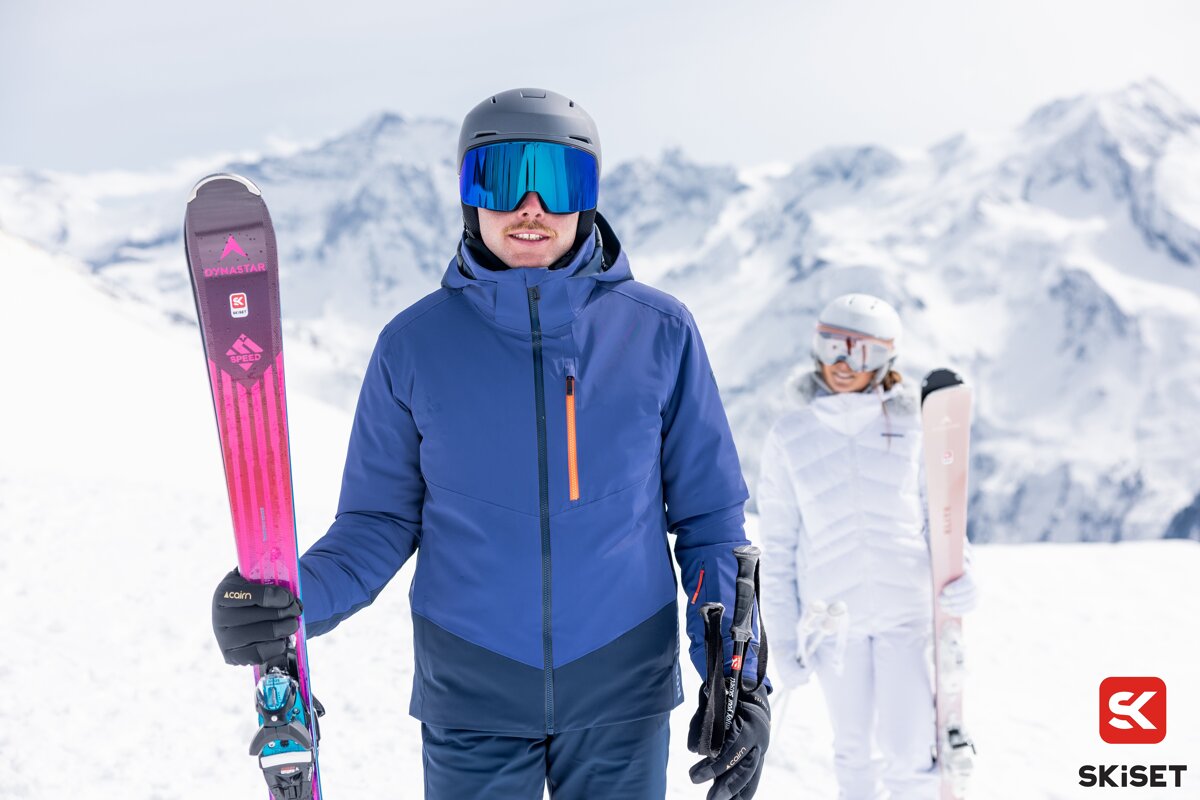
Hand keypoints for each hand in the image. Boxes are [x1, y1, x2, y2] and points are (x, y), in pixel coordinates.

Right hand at [211, 568, 302, 665]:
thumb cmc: (256, 591)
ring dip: (283, 630)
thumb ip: (264, 570)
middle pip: (257, 618)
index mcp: (224, 593)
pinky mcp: (231, 656)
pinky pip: (256, 655)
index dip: (272, 597)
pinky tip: (283, 640)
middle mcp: (218, 617)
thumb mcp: (255, 576)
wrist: (246, 613)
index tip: (288, 598)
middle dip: (283, 614)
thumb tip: (279, 556)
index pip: (249, 596)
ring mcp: (223, 638)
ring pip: (259, 636)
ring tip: (293, 624)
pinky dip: (275, 648)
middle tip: (297, 610)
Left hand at [688, 681, 770, 799]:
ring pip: (751, 776)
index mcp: (749, 722)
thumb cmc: (727, 694)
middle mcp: (759, 738)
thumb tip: (694, 750)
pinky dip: (743, 792)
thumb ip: (703, 723)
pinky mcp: (758, 756)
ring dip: (735, 793)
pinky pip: (753, 777)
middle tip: (710, 799)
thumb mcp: (713, 701)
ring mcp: (760, 748)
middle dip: (727, 786)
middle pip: (745, 768)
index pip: (733, 749)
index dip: (715, 765)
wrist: (751, 690)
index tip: (696, 776)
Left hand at [939, 571, 977, 615]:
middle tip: (940, 600)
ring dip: (955, 607)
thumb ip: (947, 572)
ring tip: (943, 607)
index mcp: (973, 574)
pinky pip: (969, 609)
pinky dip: (959, 611)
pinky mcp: (976, 603)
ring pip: (969, 604)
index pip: (968, 583)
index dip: (957, 588)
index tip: (945, 591)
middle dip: (953, 599)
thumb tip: (939, 578)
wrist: (963, 576)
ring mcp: (979, 595)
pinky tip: (949, 612)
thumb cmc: (953, 572)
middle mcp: (978, 586)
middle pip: (967, 595)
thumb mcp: (951, 569)